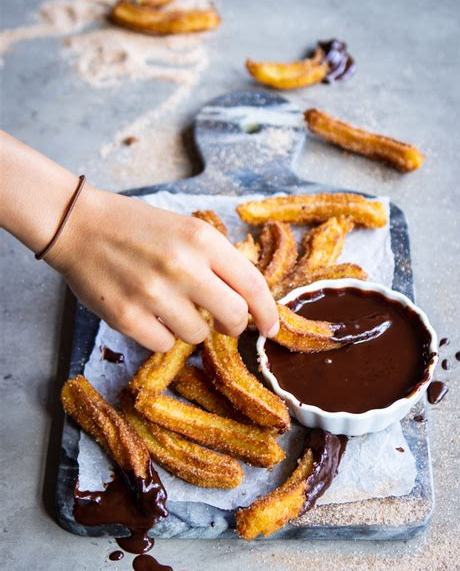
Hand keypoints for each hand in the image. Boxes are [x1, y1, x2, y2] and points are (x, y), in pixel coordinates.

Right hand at [48, 186, 278, 350]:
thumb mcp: (186, 229)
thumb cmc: (136, 228)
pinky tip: (148, 314)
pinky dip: (162, 335)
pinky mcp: (127, 317)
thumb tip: (248, 301)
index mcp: (202, 240)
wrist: (78, 225)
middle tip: (222, 322)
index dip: (267, 312)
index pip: (252, 284)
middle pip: (234, 317)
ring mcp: (154, 294)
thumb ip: (218, 261)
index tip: (270, 327)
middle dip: (233, 325)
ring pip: (198, 335)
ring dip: (192, 328)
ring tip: (171, 307)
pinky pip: (165, 345)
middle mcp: (183, 266)